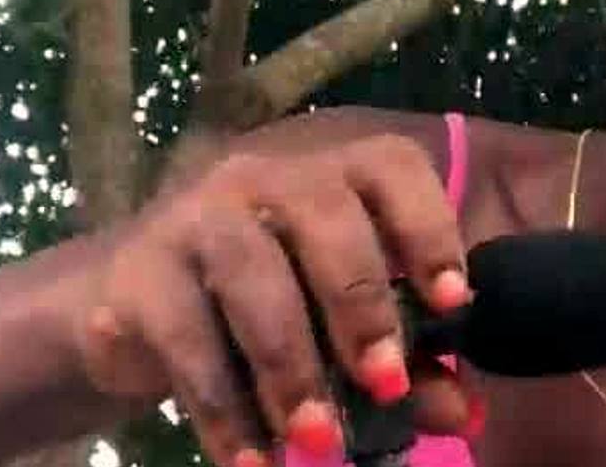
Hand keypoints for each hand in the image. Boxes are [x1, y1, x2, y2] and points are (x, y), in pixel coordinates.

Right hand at [76, 124, 474, 466]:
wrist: (138, 309)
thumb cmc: (274, 302)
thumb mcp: (343, 328)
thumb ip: (407, 359)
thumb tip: (467, 414)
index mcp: (337, 175)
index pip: (392, 168)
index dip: (429, 229)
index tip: (454, 303)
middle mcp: (269, 177)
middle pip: (325, 215)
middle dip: (362, 303)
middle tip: (386, 383)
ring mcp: (197, 216)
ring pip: (251, 275)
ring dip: (291, 366)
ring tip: (320, 441)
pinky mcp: (139, 273)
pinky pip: (185, 336)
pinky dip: (224, 409)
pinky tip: (255, 459)